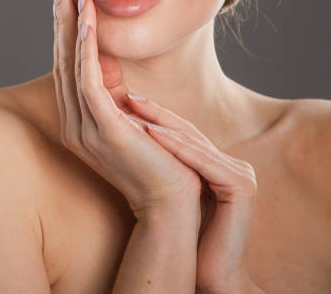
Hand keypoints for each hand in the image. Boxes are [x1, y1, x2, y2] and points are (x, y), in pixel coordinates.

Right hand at [51, 0, 201, 218]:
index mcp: (81, 122)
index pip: (68, 69)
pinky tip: (86, 26)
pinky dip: (84, 51)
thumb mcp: (131, 116)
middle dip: (59, 25)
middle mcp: (75, 125)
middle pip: (62, 64)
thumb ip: (116, 90)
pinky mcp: (103, 130)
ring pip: (71, 68)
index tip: (67, 2)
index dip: (65, 35)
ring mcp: (85, 130)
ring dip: (70, 30)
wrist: (172, 202)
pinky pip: (87, 82)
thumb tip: (107, 57)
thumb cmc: (160, 158)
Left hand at [125, 95, 259, 292]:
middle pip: (190, 133)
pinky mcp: (241, 186)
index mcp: (222, 165)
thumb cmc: (192, 241)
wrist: (214, 278)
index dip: (156, 117)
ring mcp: (242, 174)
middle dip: (157, 113)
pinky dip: (175, 146)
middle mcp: (235, 165)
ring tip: (134, 107)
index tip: (128, 101)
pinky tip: (150, 133)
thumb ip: (171, 169)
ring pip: (194, 142)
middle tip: (128, 95)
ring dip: (161, 123)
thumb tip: (136, 143)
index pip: (186, 135)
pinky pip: (202, 161)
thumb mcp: (179, 195)